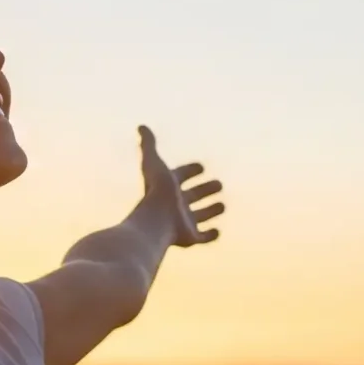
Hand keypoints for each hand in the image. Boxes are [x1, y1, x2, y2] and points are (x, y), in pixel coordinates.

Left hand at [132, 124, 224, 246]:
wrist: (155, 221)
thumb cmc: (156, 193)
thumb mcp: (154, 163)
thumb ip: (149, 145)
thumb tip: (141, 126)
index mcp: (168, 188)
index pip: (180, 176)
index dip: (189, 171)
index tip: (201, 167)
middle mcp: (176, 206)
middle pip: (193, 196)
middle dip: (205, 189)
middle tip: (218, 184)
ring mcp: (183, 222)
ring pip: (200, 216)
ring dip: (211, 210)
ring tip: (222, 204)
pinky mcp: (190, 238)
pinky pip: (203, 238)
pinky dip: (212, 235)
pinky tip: (217, 230)